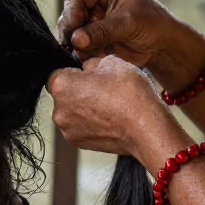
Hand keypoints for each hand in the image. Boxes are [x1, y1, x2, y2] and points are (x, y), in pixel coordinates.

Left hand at [47, 56, 190, 162]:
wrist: (146, 128)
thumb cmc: (129, 94)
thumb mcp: (112, 61)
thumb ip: (92, 62)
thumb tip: (87, 67)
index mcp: (61, 86)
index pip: (58, 72)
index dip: (75, 71)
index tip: (91, 74)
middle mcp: (58, 110)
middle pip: (64, 95)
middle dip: (80, 90)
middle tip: (104, 89)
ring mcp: (68, 130)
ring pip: (72, 112)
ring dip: (85, 107)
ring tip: (110, 105)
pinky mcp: (79, 143)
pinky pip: (81, 127)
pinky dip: (91, 122)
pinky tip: (110, 118)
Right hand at [57, 0, 175, 66]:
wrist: (163, 45)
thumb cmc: (152, 24)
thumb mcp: (127, 23)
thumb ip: (100, 31)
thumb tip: (76, 40)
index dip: (72, 17)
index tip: (74, 34)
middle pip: (69, 16)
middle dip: (71, 33)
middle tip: (74, 47)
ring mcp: (90, 19)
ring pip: (70, 32)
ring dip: (75, 45)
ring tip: (85, 54)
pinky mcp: (91, 37)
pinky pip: (78, 46)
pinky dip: (81, 53)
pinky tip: (89, 58)